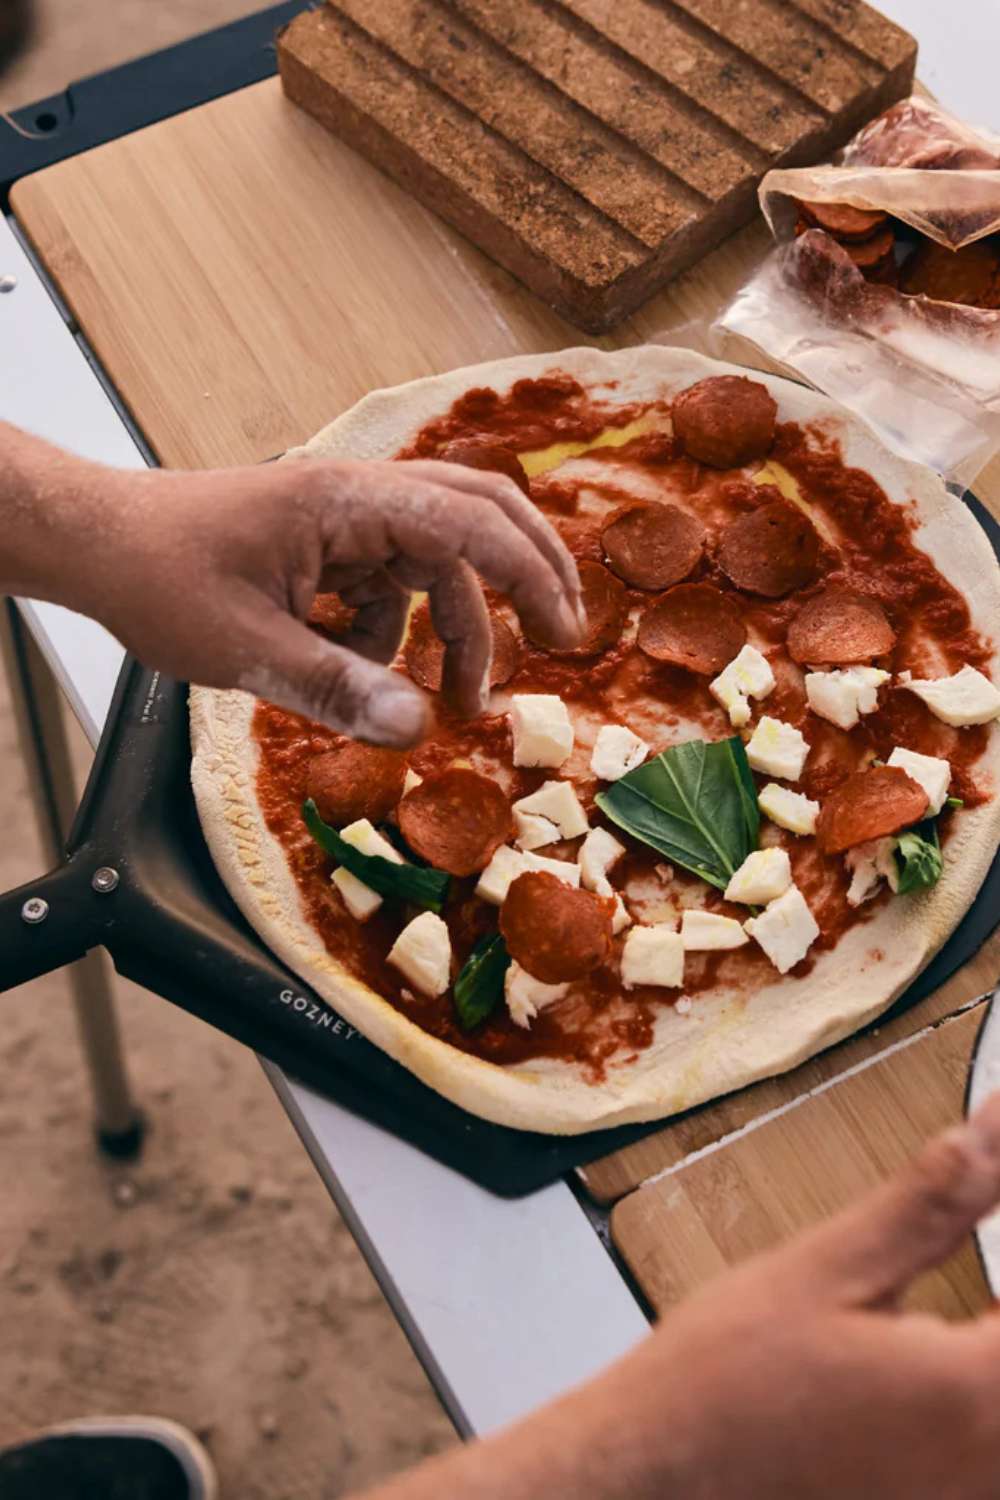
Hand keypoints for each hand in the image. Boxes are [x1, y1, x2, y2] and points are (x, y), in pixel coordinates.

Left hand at [56, 452, 582, 744]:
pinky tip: (364, 676)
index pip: (467, 522)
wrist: (100, 546)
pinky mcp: (331, 548)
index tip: (563, 634)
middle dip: (527, 574)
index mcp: (346, 501)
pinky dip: (396, 637)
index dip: (527, 575)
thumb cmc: (160, 579)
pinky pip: (392, 587)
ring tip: (458, 706)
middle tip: (562, 636)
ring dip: (457, 630)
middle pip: (478, 514)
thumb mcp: (246, 650)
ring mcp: (346, 521)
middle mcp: (359, 499)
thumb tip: (419, 731)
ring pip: (437, 562)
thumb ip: (336, 688)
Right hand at [367, 1093, 999, 1499]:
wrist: (655, 1479)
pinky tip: (949, 1342)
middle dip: (999, 1277)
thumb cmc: (724, 1383)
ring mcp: (964, 1495)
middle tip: (974, 1197)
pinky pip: (986, 1436)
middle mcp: (989, 1465)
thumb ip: (934, 1201)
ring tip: (961, 1281)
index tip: (991, 1181)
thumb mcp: (828, 1267)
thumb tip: (996, 1130)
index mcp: (978, 1395)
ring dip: (989, 1331)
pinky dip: (976, 1376)